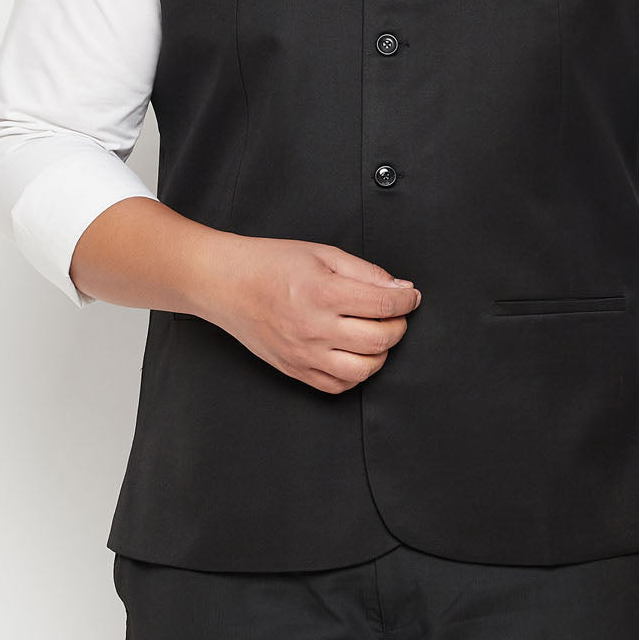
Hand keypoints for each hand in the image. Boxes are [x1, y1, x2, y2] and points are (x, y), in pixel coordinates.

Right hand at [196, 233, 421, 392]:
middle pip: (381, 339)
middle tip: (395, 312)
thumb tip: (400, 288)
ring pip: (364, 369)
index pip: (384, 303)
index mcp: (323, 292)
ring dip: (381, 353)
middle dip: (399, 325)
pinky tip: (354, 353)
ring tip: (376, 334)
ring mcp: (304, 354)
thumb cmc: (271, 263)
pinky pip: (337, 386)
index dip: (407, 300)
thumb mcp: (322, 253)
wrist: (226, 283)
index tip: (411, 296)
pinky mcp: (295, 370)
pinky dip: (356, 374)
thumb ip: (365, 272)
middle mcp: (315, 328)